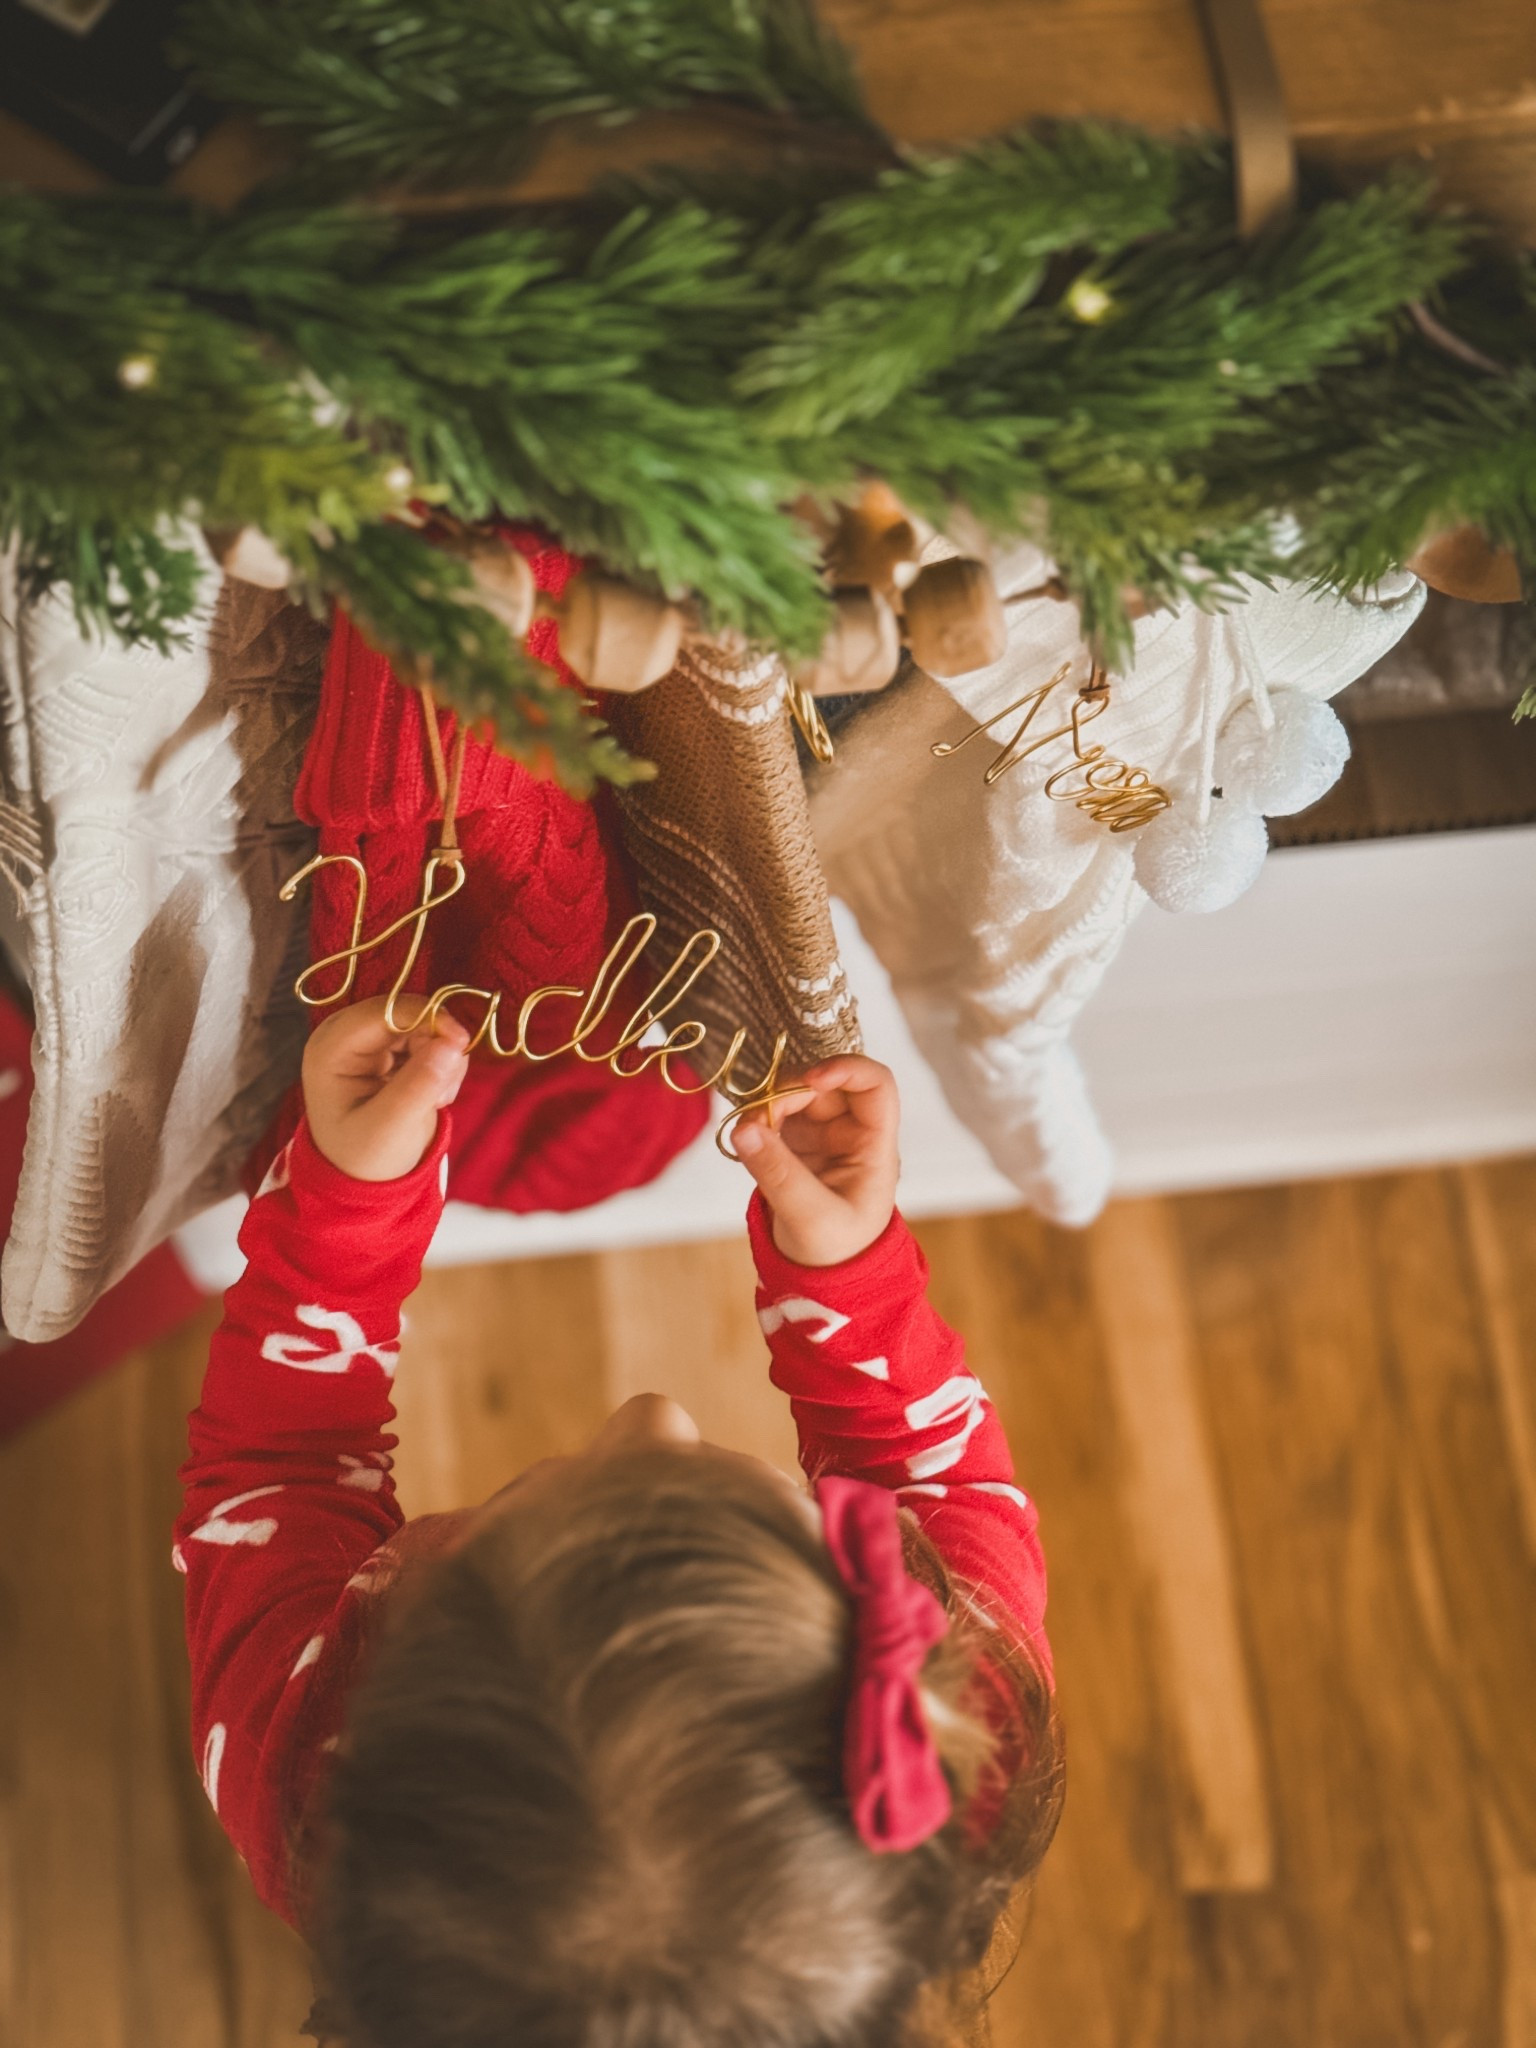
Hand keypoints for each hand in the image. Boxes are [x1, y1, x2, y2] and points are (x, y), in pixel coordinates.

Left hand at [301, 998, 469, 1182]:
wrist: (364, 1176)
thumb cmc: (366, 1157)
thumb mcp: (391, 1128)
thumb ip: (419, 1086)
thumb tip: (452, 1043)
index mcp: (331, 1049)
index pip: (385, 1010)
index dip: (427, 1016)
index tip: (461, 1042)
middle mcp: (346, 1035)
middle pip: (407, 1012)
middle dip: (437, 1044)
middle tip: (443, 1091)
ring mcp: (368, 1039)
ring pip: (424, 1023)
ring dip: (443, 1057)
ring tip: (435, 1100)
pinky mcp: (389, 1047)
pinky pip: (429, 1036)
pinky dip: (442, 1062)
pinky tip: (433, 1095)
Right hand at [732, 1056, 899, 1265]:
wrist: (825, 1279)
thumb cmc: (835, 1252)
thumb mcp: (809, 1217)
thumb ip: (778, 1173)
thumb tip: (744, 1127)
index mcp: (874, 1148)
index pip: (876, 1086)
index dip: (847, 1069)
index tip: (810, 1079)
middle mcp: (852, 1134)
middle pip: (826, 1086)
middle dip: (790, 1092)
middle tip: (757, 1117)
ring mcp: (824, 1137)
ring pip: (797, 1097)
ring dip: (769, 1105)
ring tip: (747, 1132)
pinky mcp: (797, 1146)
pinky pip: (777, 1116)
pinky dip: (758, 1121)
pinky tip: (747, 1140)